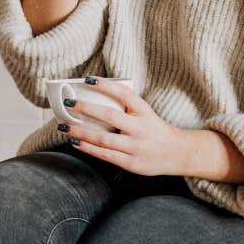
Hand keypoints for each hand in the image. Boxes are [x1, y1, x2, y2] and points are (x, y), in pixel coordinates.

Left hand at [59, 78, 192, 176]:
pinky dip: (88, 148)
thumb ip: (126, 107)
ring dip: (81, 132)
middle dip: (86, 109)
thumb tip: (93, 98)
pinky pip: (105, 155)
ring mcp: (136, 147)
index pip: (124, 94)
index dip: (106, 85)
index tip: (88, 80)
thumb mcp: (146, 113)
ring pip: (103, 139)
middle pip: (110, 116)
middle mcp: (141, 128)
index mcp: (145, 111)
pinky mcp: (131, 163)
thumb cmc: (155, 130)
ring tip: (65, 126)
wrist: (178, 153)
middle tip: (69, 103)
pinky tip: (76, 142)